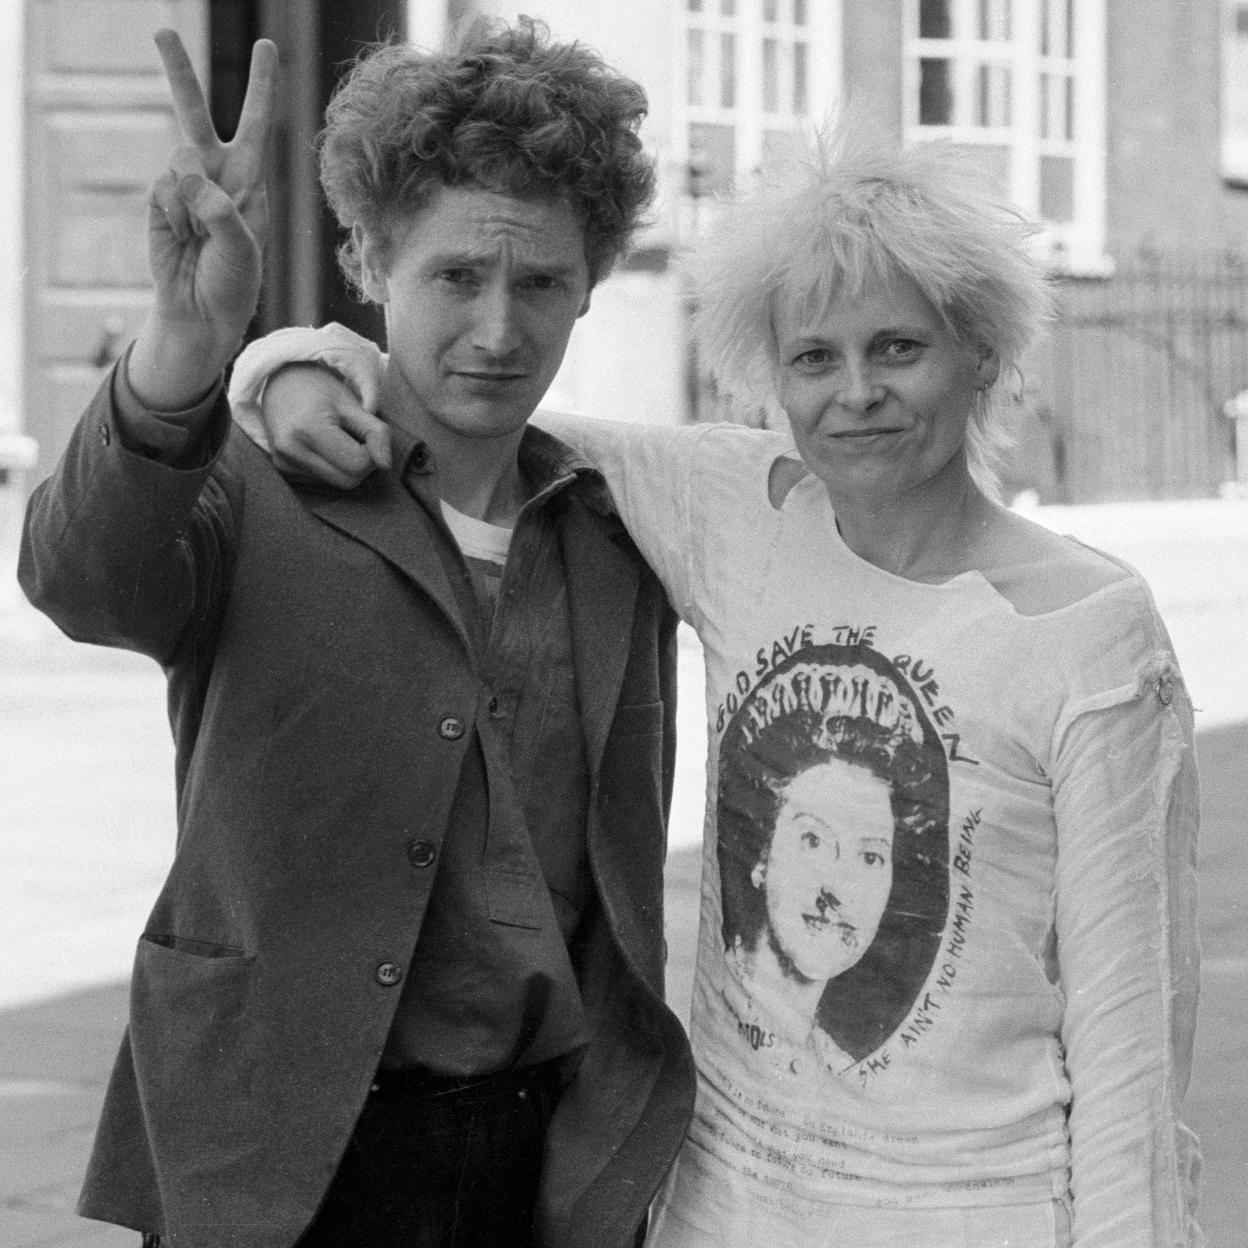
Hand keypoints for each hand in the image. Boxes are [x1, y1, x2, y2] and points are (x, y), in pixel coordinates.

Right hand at [128, 30, 277, 409]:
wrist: (201, 314)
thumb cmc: (235, 283)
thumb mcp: (242, 249)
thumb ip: (218, 209)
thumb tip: (184, 173)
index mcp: (251, 181)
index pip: (258, 124)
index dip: (262, 85)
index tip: (267, 46)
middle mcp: (218, 174)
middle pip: (195, 112)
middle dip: (178, 72)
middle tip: (161, 31)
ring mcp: (185, 186)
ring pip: (179, 157)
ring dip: (190, 198)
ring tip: (201, 236)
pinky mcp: (159, 201)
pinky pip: (162, 190)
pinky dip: (172, 215)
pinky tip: (182, 239)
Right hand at [265, 365, 391, 487]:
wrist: (281, 381)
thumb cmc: (322, 391)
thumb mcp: (354, 406)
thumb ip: (376, 433)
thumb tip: (386, 465)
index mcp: (308, 429)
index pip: (357, 464)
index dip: (371, 452)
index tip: (365, 433)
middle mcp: (290, 450)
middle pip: (349, 481)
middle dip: (361, 463)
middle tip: (355, 437)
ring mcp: (284, 463)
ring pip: (338, 484)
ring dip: (347, 466)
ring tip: (336, 438)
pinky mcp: (283, 469)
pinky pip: (323, 481)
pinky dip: (332, 467)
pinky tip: (323, 445)